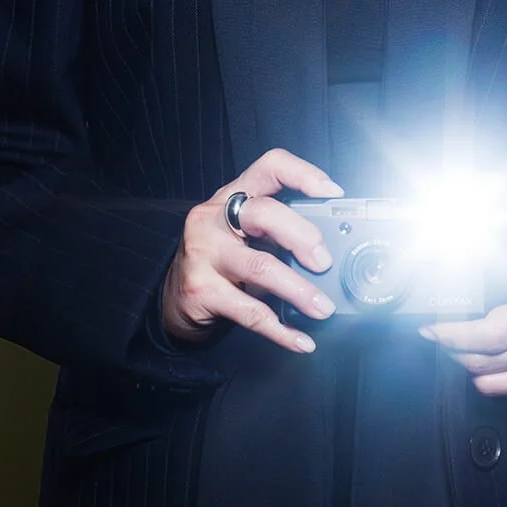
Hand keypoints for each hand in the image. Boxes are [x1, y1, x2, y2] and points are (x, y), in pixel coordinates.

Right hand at [160, 149, 342, 353]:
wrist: (172, 297)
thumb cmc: (221, 260)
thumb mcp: (246, 235)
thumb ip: (279, 234)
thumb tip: (331, 257)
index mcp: (233, 196)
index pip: (269, 167)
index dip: (303, 174)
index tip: (333, 193)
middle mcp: (215, 218)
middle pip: (264, 213)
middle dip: (302, 236)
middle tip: (324, 262)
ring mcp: (204, 253)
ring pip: (259, 266)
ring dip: (298, 290)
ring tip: (323, 308)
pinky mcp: (201, 291)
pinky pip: (249, 311)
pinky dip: (280, 329)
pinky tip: (301, 339)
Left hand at [421, 179, 506, 401]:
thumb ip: (500, 198)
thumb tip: (466, 187)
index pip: (491, 336)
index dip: (454, 337)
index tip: (431, 329)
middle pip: (486, 364)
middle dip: (454, 350)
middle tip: (441, 333)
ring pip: (496, 386)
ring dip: (471, 369)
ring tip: (462, 347)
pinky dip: (495, 381)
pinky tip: (488, 359)